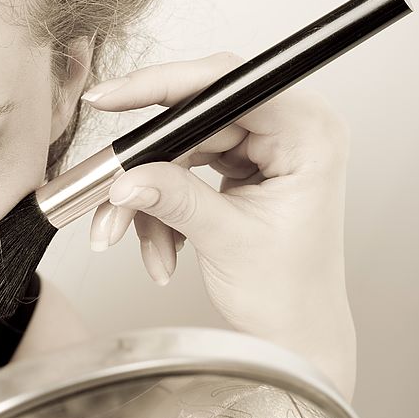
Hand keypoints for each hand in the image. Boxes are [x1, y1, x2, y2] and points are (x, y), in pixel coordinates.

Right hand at [83, 53, 356, 399]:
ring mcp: (263, 149)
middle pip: (195, 118)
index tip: (114, 96)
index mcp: (308, 133)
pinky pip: (181, 171)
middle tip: (110, 189)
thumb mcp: (228, 240)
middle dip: (147, 165)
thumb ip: (175, 199)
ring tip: (131, 239)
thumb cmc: (291, 294)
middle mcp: (289, 131)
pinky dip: (160, 208)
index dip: (164, 85)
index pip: (229, 83)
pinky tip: (162, 247)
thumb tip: (126, 176)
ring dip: (149, 196)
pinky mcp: (241, 168)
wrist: (295, 334)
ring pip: (180, 148)